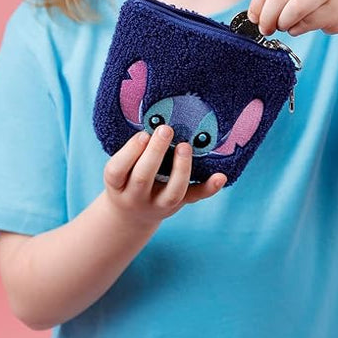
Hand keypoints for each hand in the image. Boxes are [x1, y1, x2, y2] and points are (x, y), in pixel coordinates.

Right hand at [102, 126, 226, 226]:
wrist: (131, 215)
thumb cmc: (125, 179)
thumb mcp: (119, 168)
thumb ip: (131, 151)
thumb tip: (154, 122)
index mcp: (116, 184)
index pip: (117, 171)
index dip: (130, 152)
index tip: (143, 134)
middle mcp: (135, 197)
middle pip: (143, 178)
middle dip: (155, 153)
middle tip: (165, 130)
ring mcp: (158, 204)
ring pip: (171, 191)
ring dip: (181, 168)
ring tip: (185, 146)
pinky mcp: (178, 205)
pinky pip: (194, 197)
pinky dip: (209, 187)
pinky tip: (220, 176)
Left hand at [248, 0, 337, 36]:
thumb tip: (253, 16)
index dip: (257, 2)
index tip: (253, 17)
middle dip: (267, 17)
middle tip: (265, 29)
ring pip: (292, 9)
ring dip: (282, 24)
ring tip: (282, 27)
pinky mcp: (336, 4)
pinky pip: (307, 22)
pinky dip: (297, 29)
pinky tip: (299, 27)